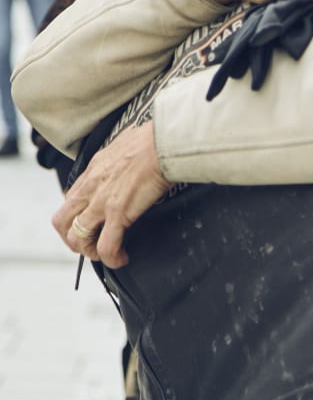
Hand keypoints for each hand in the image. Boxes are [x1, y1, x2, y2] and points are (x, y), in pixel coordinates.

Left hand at [53, 122, 170, 267]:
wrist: (163, 142)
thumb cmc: (152, 140)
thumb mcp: (123, 144)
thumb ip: (118, 157)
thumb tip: (129, 155)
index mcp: (92, 171)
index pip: (69, 199)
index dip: (76, 216)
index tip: (91, 223)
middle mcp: (90, 187)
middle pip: (61, 222)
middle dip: (72, 238)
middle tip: (91, 244)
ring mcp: (101, 202)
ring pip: (77, 238)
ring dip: (90, 252)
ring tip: (108, 253)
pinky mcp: (118, 214)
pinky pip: (106, 247)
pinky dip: (112, 259)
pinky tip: (123, 258)